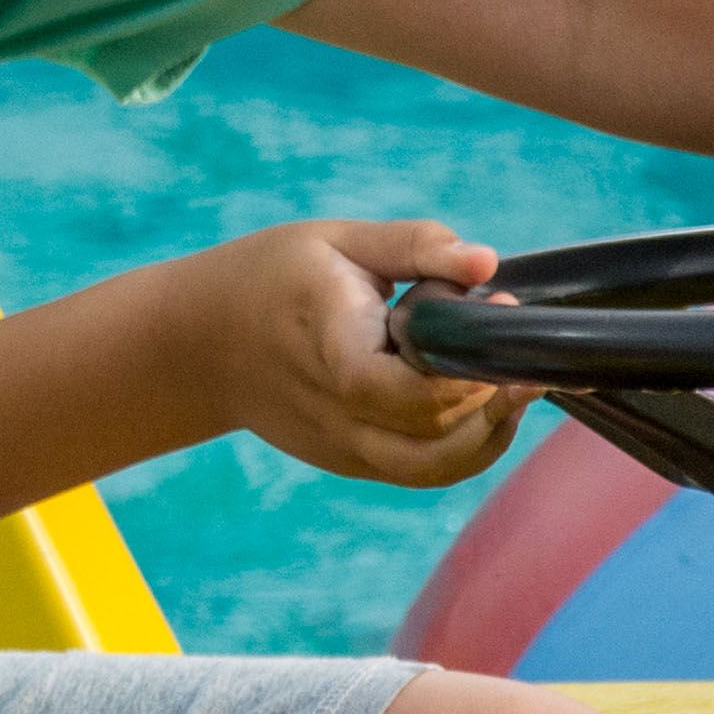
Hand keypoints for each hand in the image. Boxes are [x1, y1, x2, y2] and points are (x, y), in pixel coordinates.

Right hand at [183, 218, 529, 486]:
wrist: (199, 345)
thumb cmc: (272, 278)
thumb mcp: (339, 242)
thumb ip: (417, 247)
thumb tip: (487, 262)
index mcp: (335, 350)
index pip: (416, 390)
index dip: (470, 363)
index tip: (501, 306)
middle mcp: (338, 414)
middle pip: (436, 432)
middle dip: (491, 389)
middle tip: (508, 337)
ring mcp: (344, 448)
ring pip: (436, 468)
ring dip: (489, 432)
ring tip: (514, 383)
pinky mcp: (351, 462)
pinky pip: (422, 472)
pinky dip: (467, 450)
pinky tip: (487, 407)